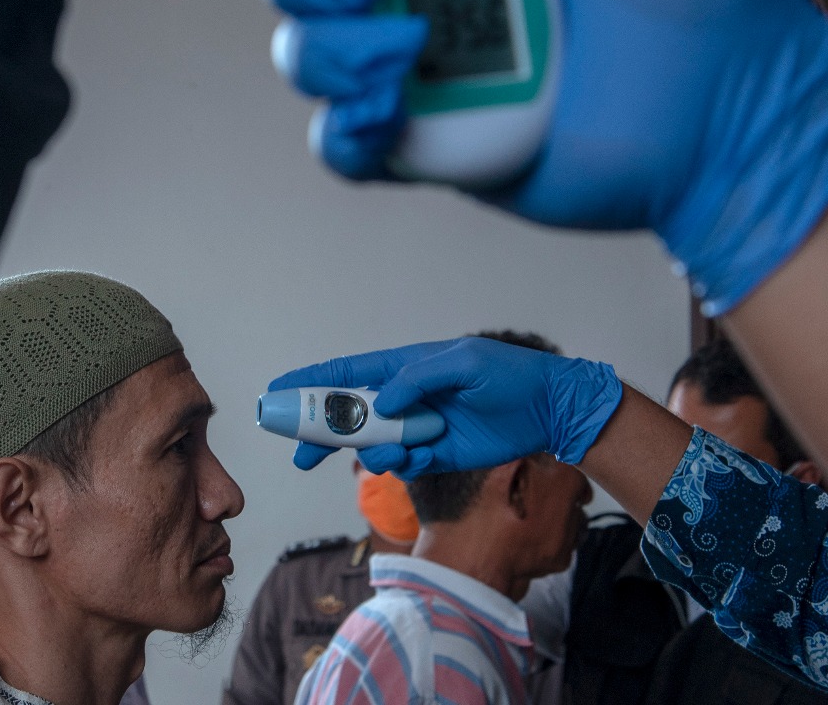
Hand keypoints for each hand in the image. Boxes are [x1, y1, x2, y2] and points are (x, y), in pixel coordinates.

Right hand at [267, 338, 621, 476]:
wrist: (550, 410)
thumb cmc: (508, 374)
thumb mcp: (464, 363)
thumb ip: (417, 378)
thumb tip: (380, 403)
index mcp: (403, 366)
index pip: (346, 372)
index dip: (309, 382)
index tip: (277, 392)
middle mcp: (402, 398)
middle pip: (346, 416)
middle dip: (319, 433)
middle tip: (299, 454)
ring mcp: (416, 427)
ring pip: (371, 445)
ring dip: (370, 452)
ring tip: (393, 451)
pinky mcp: (434, 454)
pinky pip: (401, 463)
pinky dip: (400, 464)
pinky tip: (417, 454)